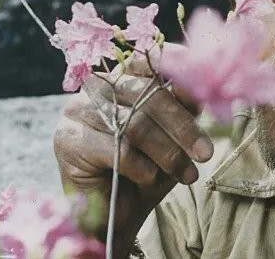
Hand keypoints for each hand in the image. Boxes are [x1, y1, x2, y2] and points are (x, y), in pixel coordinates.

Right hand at [53, 48, 213, 255]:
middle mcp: (98, 87)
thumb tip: (204, 88)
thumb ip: (185, 107)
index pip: (150, 61)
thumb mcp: (174, 135)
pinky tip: (150, 180)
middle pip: (147, 95)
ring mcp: (78, 110)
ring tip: (187, 174)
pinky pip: (118, 151)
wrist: (116, 214)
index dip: (177, 68)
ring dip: (169, 153)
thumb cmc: (148, 168)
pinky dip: (143, 169)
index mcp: (123, 76)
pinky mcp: (67, 139)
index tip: (207, 84)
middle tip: (205, 153)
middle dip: (183, 126)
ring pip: (136, 125)